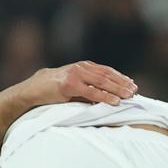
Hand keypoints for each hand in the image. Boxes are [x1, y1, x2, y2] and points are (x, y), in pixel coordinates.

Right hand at [22, 61, 136, 107]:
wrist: (32, 89)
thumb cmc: (52, 89)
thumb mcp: (72, 85)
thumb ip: (86, 87)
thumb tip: (103, 96)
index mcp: (83, 66)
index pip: (106, 71)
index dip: (120, 77)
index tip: (131, 84)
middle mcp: (81, 68)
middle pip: (107, 75)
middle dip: (122, 84)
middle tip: (135, 91)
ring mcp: (76, 75)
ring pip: (102, 82)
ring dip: (118, 90)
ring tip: (129, 96)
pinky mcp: (70, 86)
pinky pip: (92, 92)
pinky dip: (105, 97)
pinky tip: (115, 101)